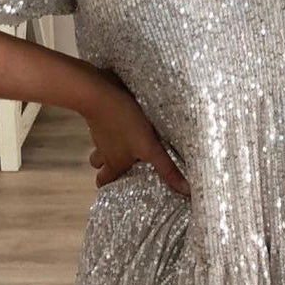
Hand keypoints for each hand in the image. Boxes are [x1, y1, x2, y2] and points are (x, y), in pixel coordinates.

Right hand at [85, 67, 190, 196]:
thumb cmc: (124, 122)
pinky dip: (111, 126)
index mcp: (114, 162)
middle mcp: (104, 151)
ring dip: (109, 146)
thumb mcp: (150, 148)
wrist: (99, 93)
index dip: (109, 187)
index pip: (104, 183)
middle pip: (100, 166)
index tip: (119, 189)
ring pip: (100, 146)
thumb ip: (167, 169)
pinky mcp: (99, 115)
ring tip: (126, 142)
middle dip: (107, 167)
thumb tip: (186, 191)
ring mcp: (98, 133)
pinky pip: (103, 125)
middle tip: (124, 165)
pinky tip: (125, 120)